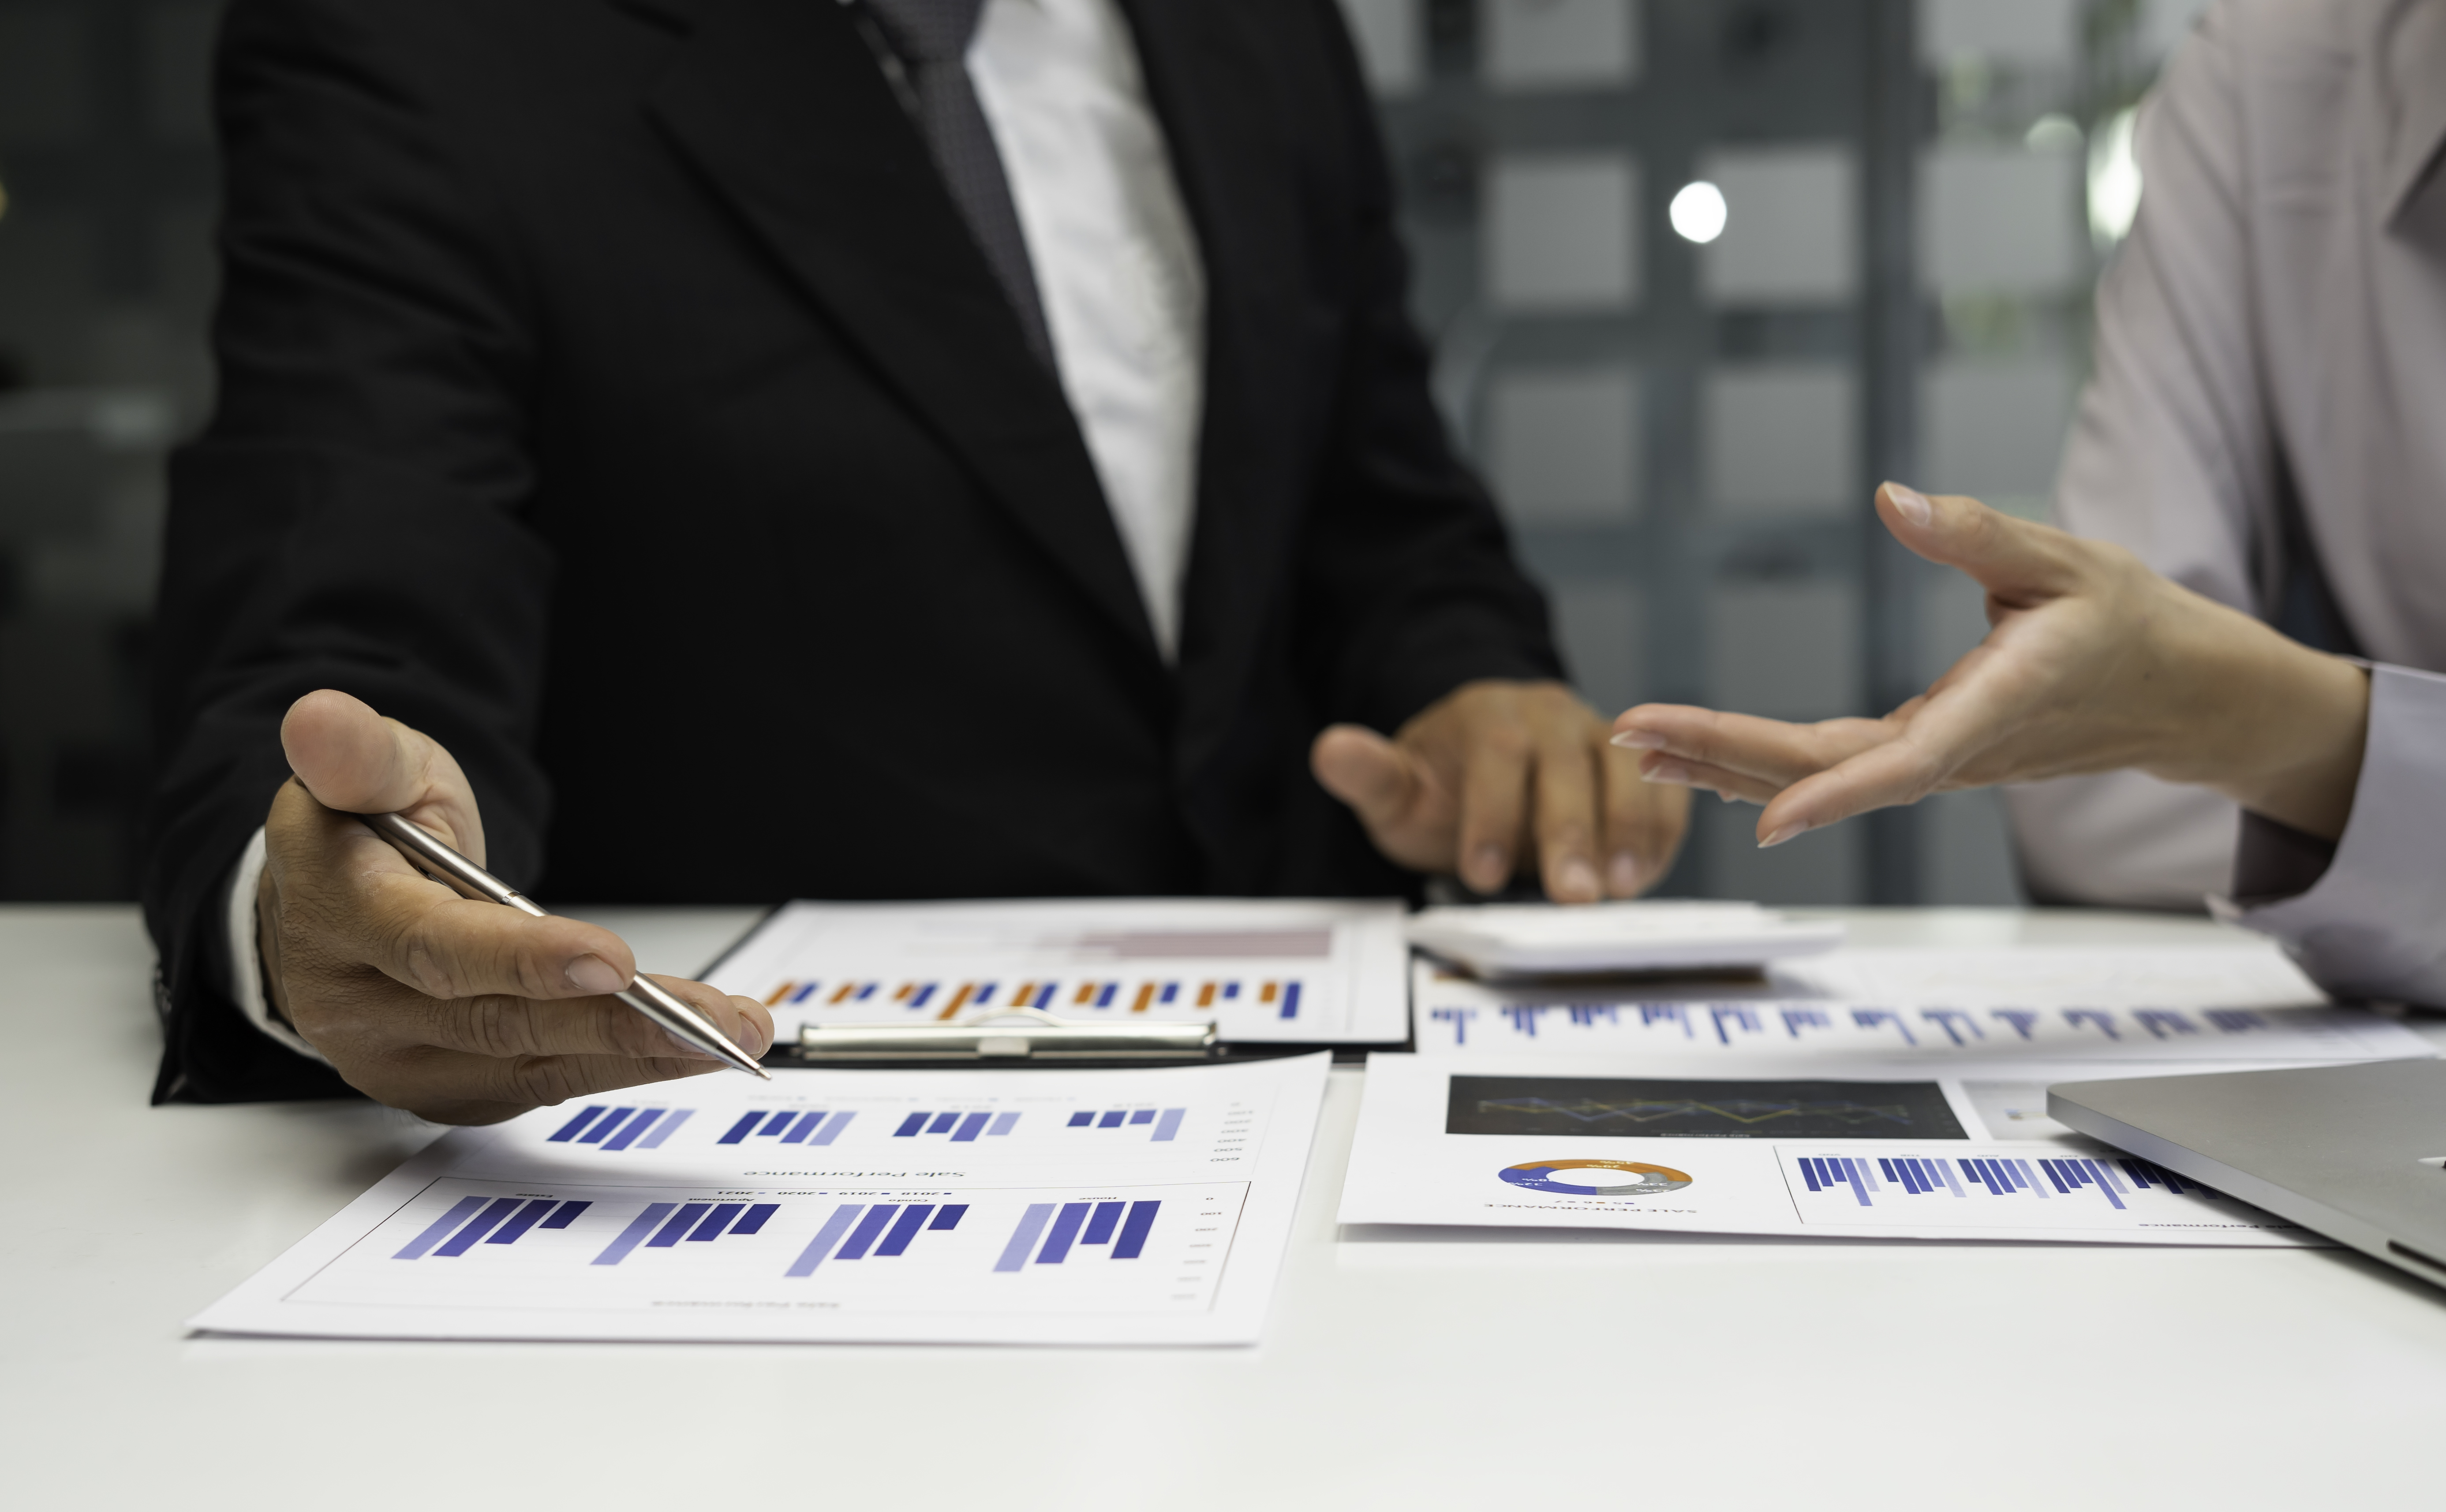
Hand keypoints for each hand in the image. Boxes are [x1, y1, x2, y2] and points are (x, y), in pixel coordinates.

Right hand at [256, 689, 772, 1123]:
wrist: (333, 900)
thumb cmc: (368, 827)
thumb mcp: (371, 768)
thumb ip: (360, 754)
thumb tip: (319, 717)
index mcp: (336, 915)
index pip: (434, 948)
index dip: (523, 959)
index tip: (613, 961)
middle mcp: (357, 1006)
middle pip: (500, 1023)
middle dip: (619, 1022)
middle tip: (719, 1019)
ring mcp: (400, 1059)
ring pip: (534, 1067)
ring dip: (643, 1056)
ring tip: (733, 1035)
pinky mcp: (445, 1088)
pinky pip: (542, 1085)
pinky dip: (622, 1068)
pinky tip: (689, 1050)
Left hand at [1310, 679, 1689, 899]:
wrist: (1490, 771)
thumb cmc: (1444, 789)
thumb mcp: (1398, 789)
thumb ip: (1370, 776)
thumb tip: (1329, 749)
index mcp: (1489, 713)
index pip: (1498, 753)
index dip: (1493, 813)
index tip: (1480, 874)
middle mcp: (1551, 714)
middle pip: (1569, 764)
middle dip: (1570, 832)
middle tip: (1572, 896)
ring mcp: (1601, 734)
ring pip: (1628, 770)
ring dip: (1629, 830)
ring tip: (1620, 890)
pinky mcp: (1639, 765)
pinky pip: (1664, 787)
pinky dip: (1662, 828)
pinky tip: (1647, 876)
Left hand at [1611, 484, 2370, 845]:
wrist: (2179, 693)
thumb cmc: (2130, 621)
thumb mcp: (2066, 557)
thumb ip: (1975, 531)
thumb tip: (1891, 498)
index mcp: (1998, 704)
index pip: (1903, 764)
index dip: (1832, 796)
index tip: (1764, 820)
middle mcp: (1958, 751)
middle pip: (1827, 771)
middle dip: (1723, 756)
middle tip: (1629, 736)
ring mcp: (1937, 764)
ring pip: (1819, 778)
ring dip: (1725, 767)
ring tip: (1638, 753)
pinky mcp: (1925, 757)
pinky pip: (1833, 769)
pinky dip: (1762, 765)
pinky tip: (1700, 762)